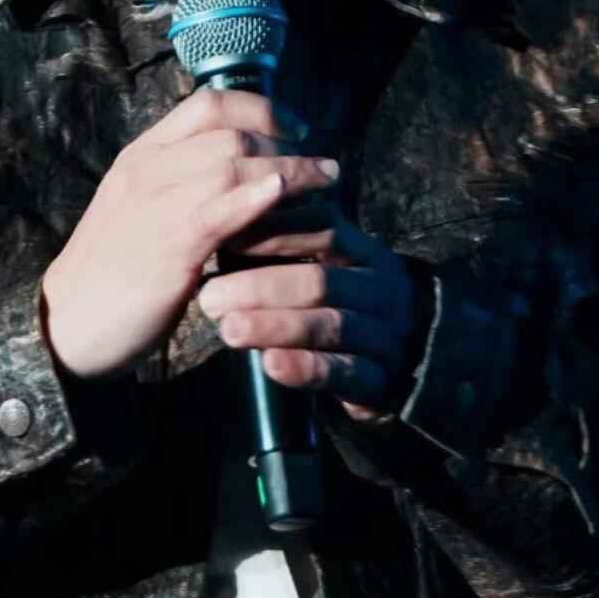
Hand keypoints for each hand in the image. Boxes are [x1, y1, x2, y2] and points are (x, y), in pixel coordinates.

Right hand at [39, 88, 341, 379]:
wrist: (65, 324)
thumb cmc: (110, 273)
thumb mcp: (140, 212)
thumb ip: (180, 186)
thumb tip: (237, 174)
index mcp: (141, 156)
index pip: (207, 105)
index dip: (261, 109)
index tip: (294, 130)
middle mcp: (147, 169)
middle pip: (230, 130)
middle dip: (287, 140)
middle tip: (322, 163)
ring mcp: (156, 204)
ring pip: (233, 162)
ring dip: (291, 168)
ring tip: (327, 180)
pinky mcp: (168, 246)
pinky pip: (219, 208)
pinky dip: (258, 195)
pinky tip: (284, 192)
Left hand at [197, 205, 431, 420]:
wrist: (388, 366)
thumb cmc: (329, 309)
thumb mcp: (311, 270)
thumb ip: (280, 249)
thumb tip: (221, 218)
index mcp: (367, 253)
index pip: (323, 229)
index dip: (272, 232)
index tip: (222, 239)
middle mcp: (384, 290)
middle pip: (321, 282)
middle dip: (261, 288)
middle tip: (210, 297)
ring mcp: (388, 336)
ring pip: (332, 327)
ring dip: (276, 327)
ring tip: (229, 330)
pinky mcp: (381, 380)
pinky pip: (344, 373)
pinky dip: (306, 368)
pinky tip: (270, 365)